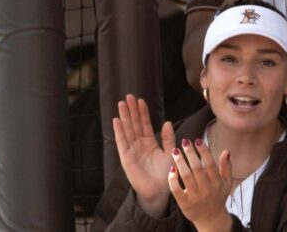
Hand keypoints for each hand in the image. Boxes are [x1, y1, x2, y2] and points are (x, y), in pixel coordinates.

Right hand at [113, 94, 174, 215]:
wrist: (159, 191)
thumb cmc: (165, 173)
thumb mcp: (170, 152)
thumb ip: (168, 138)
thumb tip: (168, 122)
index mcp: (150, 142)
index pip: (145, 124)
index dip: (143, 112)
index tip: (141, 100)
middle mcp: (139, 144)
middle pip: (134, 124)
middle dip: (132, 110)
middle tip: (129, 96)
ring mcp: (132, 150)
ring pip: (128, 130)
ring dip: (124, 117)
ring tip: (122, 104)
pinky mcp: (126, 158)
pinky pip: (122, 142)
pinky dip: (119, 131)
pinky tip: (116, 121)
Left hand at [169, 137, 233, 230]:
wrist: (211, 219)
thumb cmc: (218, 197)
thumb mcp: (226, 183)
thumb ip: (226, 167)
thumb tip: (226, 151)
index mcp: (217, 182)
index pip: (210, 164)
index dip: (204, 151)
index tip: (197, 140)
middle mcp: (207, 189)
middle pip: (197, 168)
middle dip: (190, 153)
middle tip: (184, 141)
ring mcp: (195, 197)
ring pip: (186, 177)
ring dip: (180, 162)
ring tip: (175, 151)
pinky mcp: (185, 204)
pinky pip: (176, 190)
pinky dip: (172, 180)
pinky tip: (171, 169)